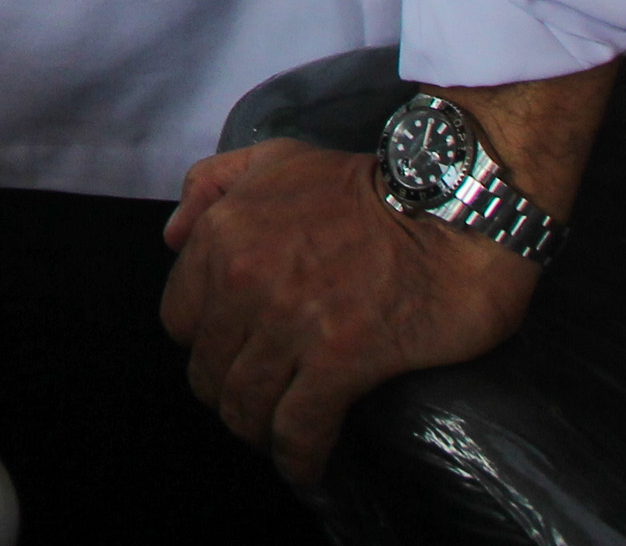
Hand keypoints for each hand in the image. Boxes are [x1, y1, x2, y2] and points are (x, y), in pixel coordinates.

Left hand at [161, 137, 539, 487]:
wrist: (453, 204)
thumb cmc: (368, 184)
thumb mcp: (277, 158)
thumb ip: (213, 184)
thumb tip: (172, 237)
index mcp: (225, 233)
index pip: (180, 321)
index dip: (206, 342)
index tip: (233, 352)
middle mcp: (245, 278)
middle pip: (209, 372)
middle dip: (229, 392)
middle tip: (259, 399)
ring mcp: (290, 322)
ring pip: (245, 405)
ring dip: (258, 430)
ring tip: (278, 434)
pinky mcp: (340, 359)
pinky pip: (298, 429)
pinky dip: (298, 458)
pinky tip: (306, 467)